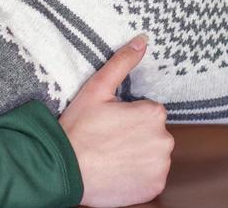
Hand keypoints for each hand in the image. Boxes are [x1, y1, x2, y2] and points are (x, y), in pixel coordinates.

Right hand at [59, 36, 173, 206]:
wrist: (63, 169)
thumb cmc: (79, 128)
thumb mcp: (97, 88)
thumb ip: (123, 62)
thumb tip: (143, 40)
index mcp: (153, 114)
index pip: (148, 112)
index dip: (127, 116)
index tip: (109, 123)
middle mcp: (164, 141)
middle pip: (152, 134)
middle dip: (135, 135)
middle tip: (107, 139)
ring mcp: (160, 167)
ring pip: (152, 155)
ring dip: (137, 155)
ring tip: (110, 156)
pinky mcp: (154, 187)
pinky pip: (150, 177)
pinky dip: (137, 175)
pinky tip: (117, 171)